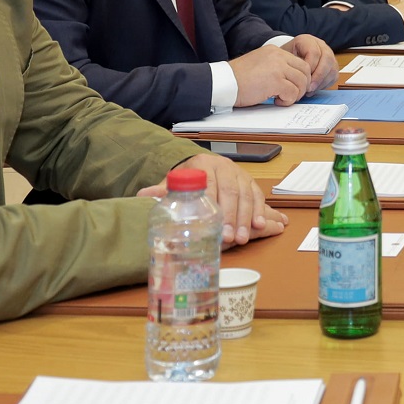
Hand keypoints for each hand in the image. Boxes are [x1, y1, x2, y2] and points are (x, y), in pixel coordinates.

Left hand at [138, 153, 287, 246]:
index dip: (215, 207)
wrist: (200, 166)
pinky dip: (260, 210)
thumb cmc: (185, 180)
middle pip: (232, 192)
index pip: (211, 185)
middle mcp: (224, 166)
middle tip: (232, 238)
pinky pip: (257, 195)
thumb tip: (142, 196)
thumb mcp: (170, 183)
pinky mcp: (249, 181)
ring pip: (247, 194)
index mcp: (203, 164)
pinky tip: (260, 226)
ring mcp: (239, 173)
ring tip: (245, 237)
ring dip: (248, 217)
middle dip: (233, 217)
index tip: (214, 226)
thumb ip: (160, 191)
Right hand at [231, 43, 313, 105]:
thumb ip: (276, 68)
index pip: (300, 62)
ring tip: (282, 99)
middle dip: (302, 86)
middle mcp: (278, 56)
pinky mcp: (275, 81)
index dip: (301, 77)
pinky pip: (292, 92)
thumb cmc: (238, 78)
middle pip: (305, 71)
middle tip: (292, 95)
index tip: (294, 87)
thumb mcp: (260, 65)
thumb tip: (292, 80)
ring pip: (301, 82)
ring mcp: (277, 67)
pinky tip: (276, 101)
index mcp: (274, 51)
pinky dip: (287, 100)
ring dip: (295, 94)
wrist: (223, 82)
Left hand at [283, 34, 339, 90]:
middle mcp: (320, 45)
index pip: (314, 52)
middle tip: (309, 87)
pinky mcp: (332, 65)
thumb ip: (290, 66)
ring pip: (333, 68)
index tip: (302, 78)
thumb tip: (298, 80)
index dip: (309, 67)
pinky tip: (315, 88)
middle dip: (319, 76)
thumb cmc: (285, 60)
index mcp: (307, 40)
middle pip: (327, 58)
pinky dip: (325, 84)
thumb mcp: (284, 60)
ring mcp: (328, 55)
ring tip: (311, 90)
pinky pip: (334, 75)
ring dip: (322, 81)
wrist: (288, 61)